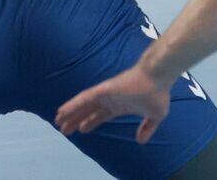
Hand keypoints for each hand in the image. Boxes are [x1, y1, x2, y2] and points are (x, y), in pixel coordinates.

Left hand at [55, 64, 171, 143]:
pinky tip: (62, 111)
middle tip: (65, 130)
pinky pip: (84, 98)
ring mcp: (105, 94)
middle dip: (76, 120)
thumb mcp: (155, 115)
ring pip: (83, 105)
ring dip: (70, 113)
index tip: (82, 130)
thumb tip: (140, 141)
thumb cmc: (157, 92)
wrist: (158, 76)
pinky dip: (72, 105)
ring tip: (58, 121)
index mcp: (120, 105)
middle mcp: (110, 99)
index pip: (101, 115)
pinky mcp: (103, 89)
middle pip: (89, 111)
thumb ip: (147, 128)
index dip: (91, 122)